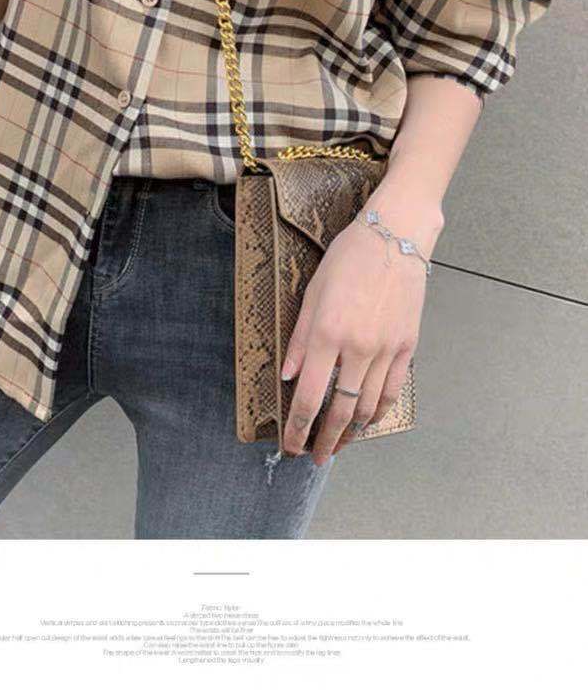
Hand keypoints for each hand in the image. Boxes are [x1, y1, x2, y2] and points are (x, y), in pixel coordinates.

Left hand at [280, 196, 441, 464]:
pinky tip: (368, 420)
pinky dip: (379, 411)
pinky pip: (392, 391)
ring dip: (352, 433)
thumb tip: (288, 376)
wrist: (395, 237)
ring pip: (368, 408)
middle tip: (316, 457)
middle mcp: (357, 348)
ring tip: (340, 444)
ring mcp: (385, 350)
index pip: (309, 397)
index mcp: (327, 334)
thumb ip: (299, 338)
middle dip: (325, 441)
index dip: (298, 428)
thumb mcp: (312, 292)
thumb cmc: (348, 258)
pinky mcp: (407, 346)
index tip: (292, 446)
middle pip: (339, 411)